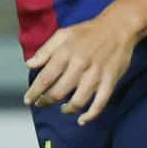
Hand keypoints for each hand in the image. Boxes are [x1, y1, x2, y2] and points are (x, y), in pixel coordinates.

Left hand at [22, 11, 138, 124]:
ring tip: (62, 109)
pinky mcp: (109, 81)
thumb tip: (29, 65)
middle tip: (42, 104)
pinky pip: (99, 104)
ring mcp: (95, 75)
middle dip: (46, 102)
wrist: (118, 27)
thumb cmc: (88, 32)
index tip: (28, 100)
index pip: (45, 78)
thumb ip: (45, 50)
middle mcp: (79, 65)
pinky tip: (82, 120)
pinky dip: (90, 115)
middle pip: (58, 92)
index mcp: (66, 53)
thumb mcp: (63, 34)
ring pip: (77, 101)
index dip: (34, 92)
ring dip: (67, 109)